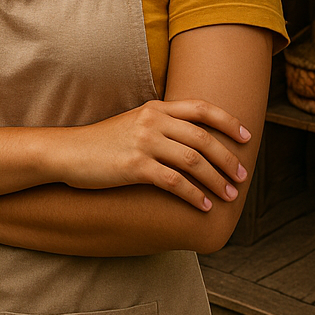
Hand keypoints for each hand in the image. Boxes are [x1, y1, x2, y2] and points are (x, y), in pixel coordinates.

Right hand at [53, 100, 251, 211]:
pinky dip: (193, 195)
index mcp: (156, 107)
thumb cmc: (103, 143)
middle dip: (228, 159)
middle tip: (242, 176)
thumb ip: (162, 126)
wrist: (68, 152)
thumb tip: (193, 142)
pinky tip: (203, 206)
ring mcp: (144, 142)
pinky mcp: (135, 166)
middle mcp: (153, 120)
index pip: (202, 108)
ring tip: (229, 196)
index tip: (246, 137)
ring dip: (216, 181)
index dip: (229, 122)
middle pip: (204, 138)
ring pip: (194, 161)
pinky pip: (174, 182)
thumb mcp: (135, 123)